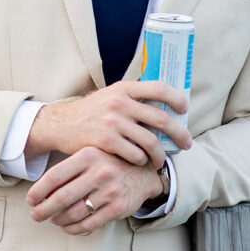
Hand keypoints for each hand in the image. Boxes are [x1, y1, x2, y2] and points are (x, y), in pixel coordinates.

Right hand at [25, 80, 190, 170]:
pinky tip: (141, 162)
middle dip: (179, 134)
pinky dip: (142, 161)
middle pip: (161, 119)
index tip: (184, 110)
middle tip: (187, 143)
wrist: (62, 124)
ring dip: (160, 155)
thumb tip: (166, 106)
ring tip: (161, 160)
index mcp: (124, 88)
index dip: (176, 98)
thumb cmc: (93, 112)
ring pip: (151, 142)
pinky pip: (135, 155)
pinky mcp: (107, 141)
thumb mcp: (112, 96)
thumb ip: (134, 98)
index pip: (159, 88)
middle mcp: (120, 102)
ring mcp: (113, 122)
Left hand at [26, 146, 163, 234]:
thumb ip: (69, 168)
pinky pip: (88, 223)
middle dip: (43, 210)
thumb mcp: (91, 156)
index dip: (38, 190)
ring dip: (58, 219)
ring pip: (74, 213)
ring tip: (52, 219)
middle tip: (35, 215)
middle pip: (61, 197)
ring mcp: (110, 191)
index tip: (30, 199)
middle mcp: (99, 172)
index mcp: (88, 155)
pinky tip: (67, 227)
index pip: (55, 176)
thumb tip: (39, 190)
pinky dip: (73, 228)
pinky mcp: (118, 208)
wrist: (144, 173)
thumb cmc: (109, 163)